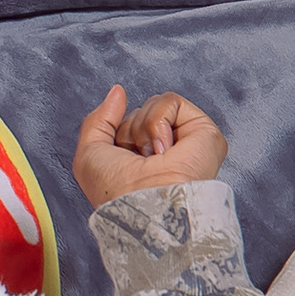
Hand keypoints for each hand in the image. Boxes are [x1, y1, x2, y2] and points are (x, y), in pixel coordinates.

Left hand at [73, 86, 226, 209]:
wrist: (142, 203)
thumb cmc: (115, 192)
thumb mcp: (89, 154)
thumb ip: (99, 119)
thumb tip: (118, 92)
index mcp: (143, 161)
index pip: (126, 125)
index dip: (117, 135)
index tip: (120, 157)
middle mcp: (167, 152)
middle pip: (140, 113)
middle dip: (129, 131)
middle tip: (138, 160)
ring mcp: (187, 142)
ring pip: (155, 104)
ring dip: (143, 128)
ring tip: (153, 156)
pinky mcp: (205, 133)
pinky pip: (171, 101)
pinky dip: (158, 122)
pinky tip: (165, 149)